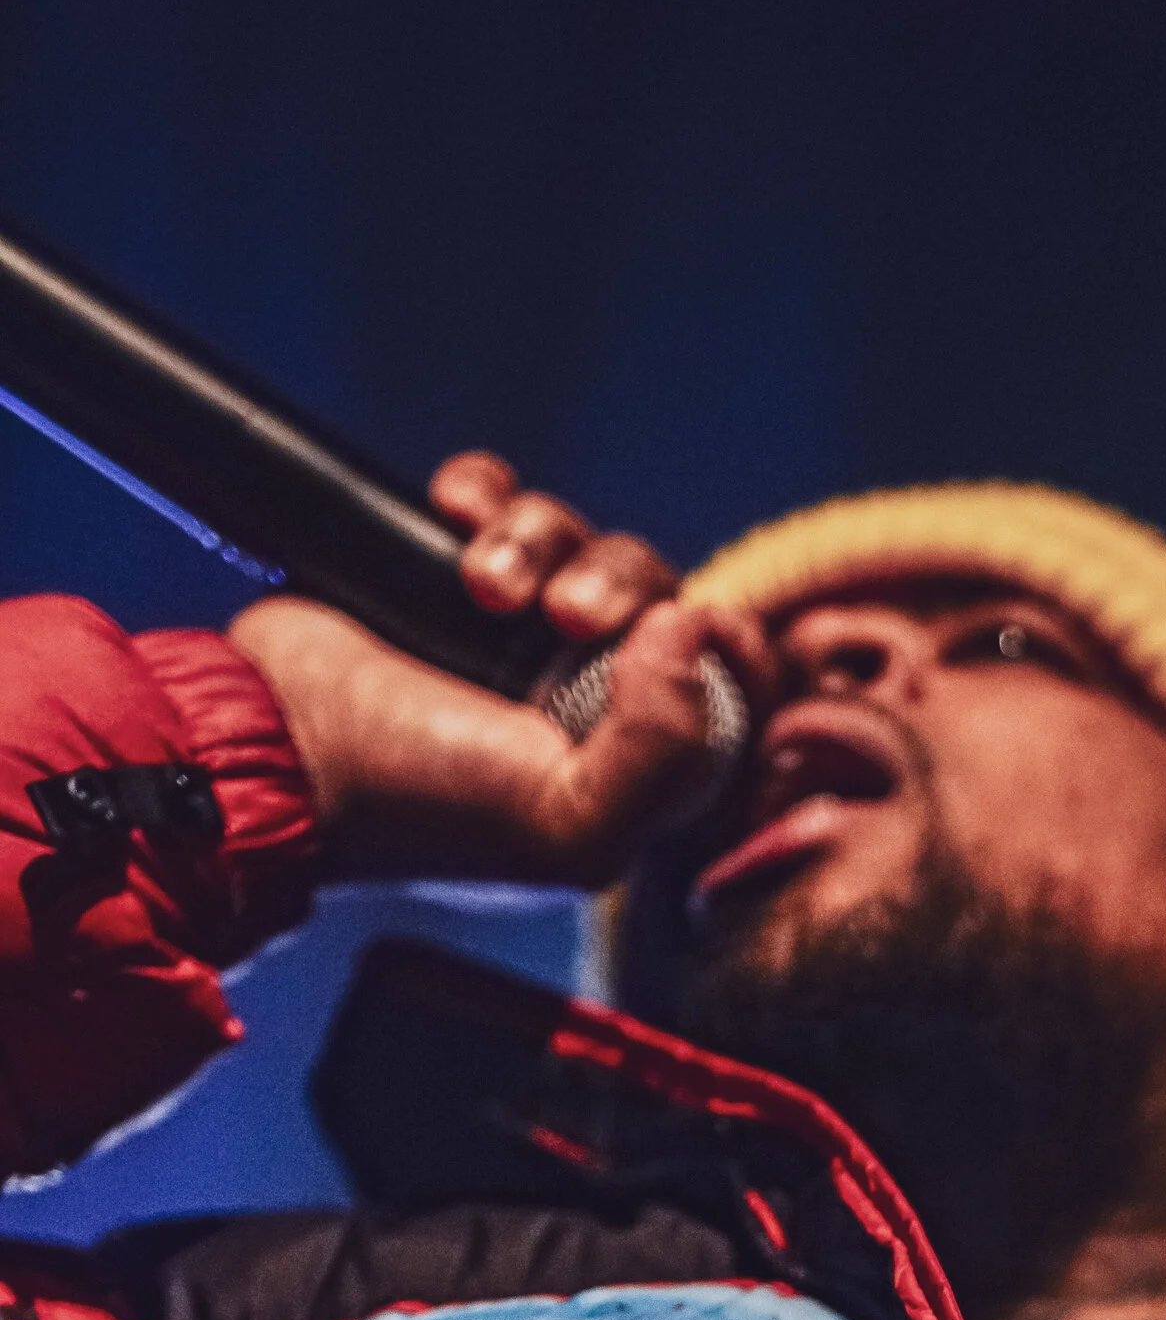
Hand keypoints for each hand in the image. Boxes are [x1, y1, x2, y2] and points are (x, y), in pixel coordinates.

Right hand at [228, 452, 770, 885]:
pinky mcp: (451, 578)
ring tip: (481, 584)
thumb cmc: (418, 804)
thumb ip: (663, 755)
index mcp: (636, 769)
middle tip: (566, 615)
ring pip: (584, 540)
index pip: (735, 686)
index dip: (724, 642)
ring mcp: (520, 638)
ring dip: (541, 539)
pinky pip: (504, 501)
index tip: (678, 629)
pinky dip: (487, 495)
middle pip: (663, 592)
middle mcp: (588, 701)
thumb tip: (693, 627)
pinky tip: (449, 517)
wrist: (276, 745)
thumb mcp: (569, 825)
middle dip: (620, 583)